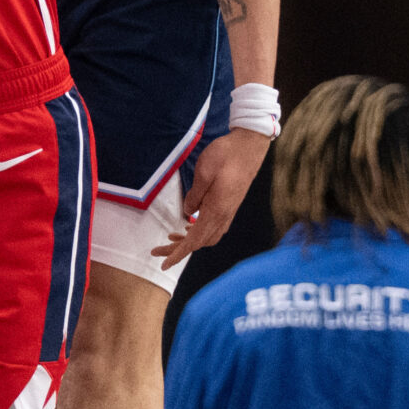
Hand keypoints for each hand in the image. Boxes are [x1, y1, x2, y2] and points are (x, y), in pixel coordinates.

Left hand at [153, 127, 272, 266]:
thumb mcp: (204, 172)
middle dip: (179, 249)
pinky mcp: (230, 205)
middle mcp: (224, 215)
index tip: (164, 264)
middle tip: (158, 251)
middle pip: (200, 242)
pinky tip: (190, 225)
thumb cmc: (226, 155)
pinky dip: (199, 232)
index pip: (194, 240)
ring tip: (171, 238)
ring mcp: (229, 211)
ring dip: (190, 241)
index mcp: (216, 209)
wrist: (250, 145)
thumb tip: (188, 214)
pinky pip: (214, 227)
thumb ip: (194, 196)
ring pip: (208, 236)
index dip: (178, 254)